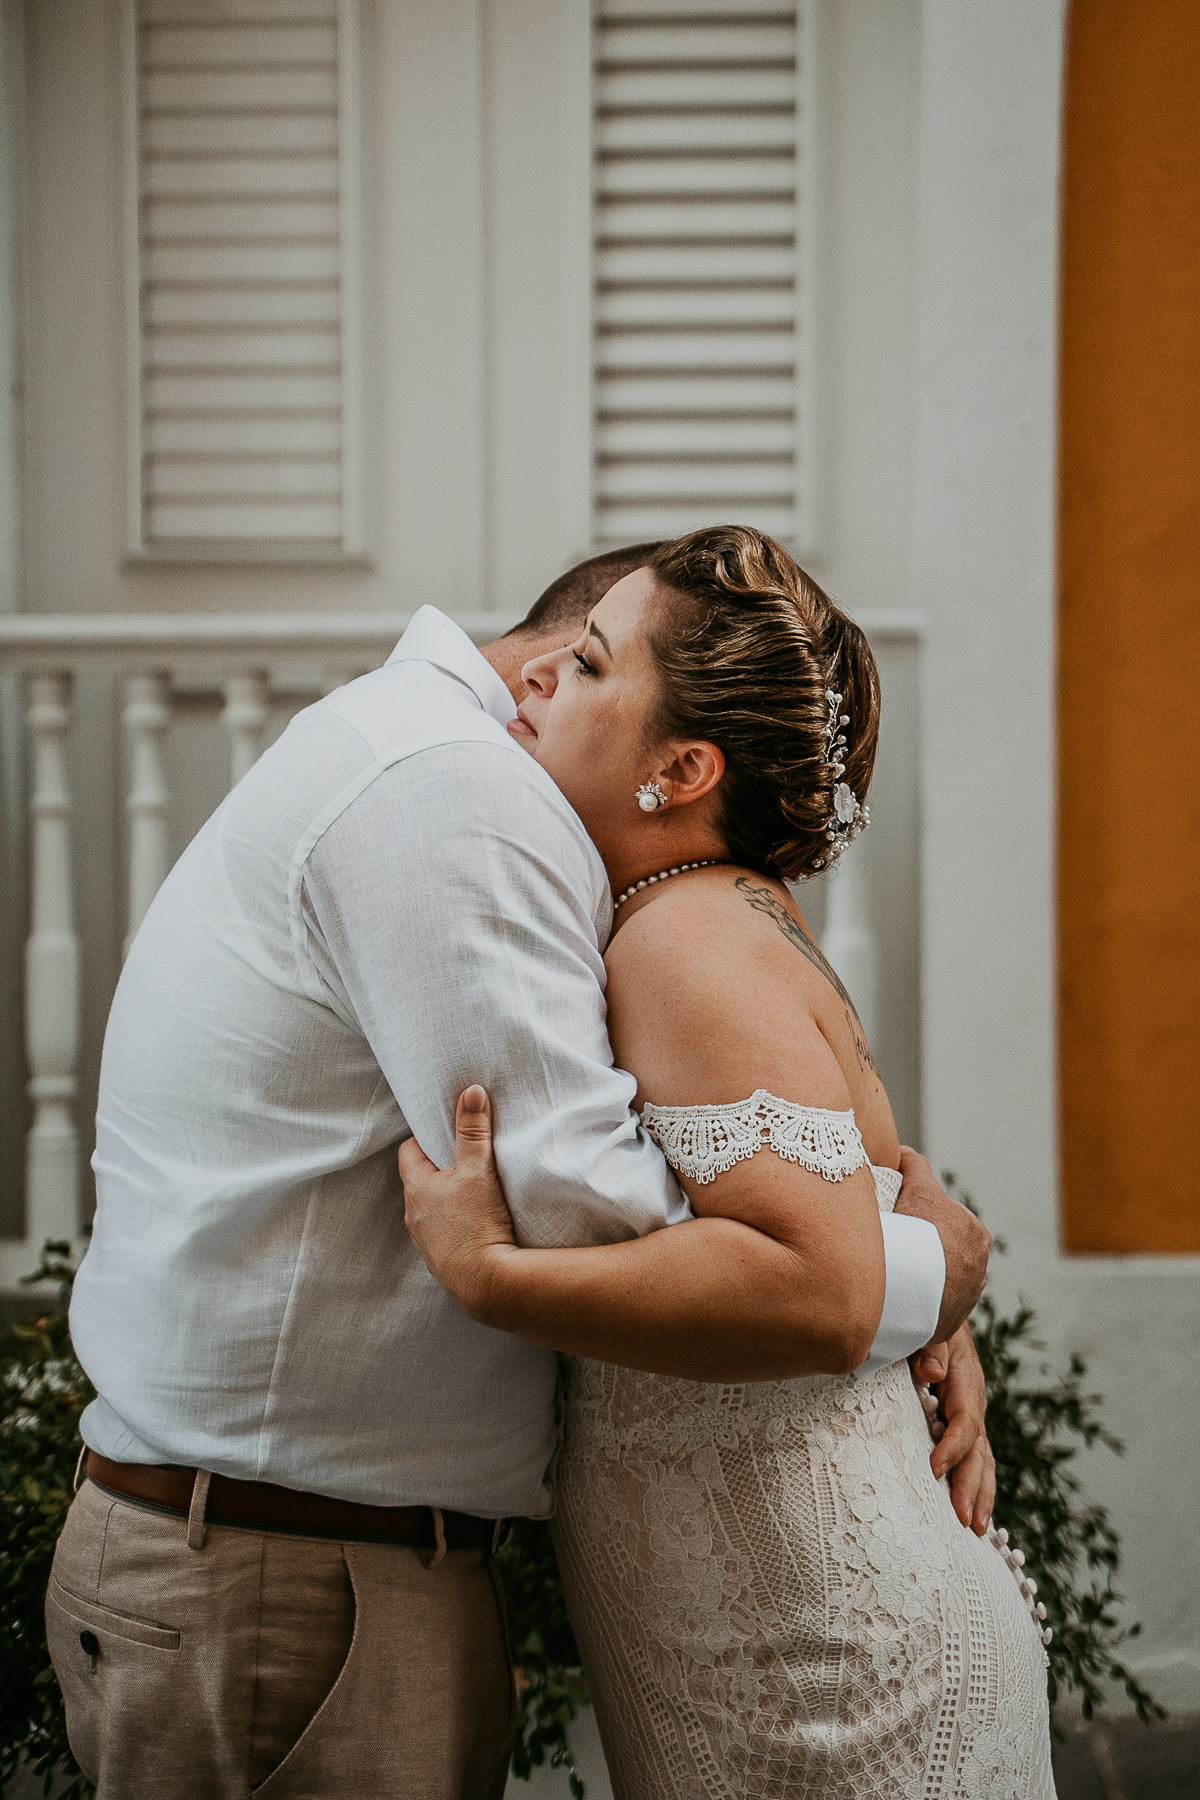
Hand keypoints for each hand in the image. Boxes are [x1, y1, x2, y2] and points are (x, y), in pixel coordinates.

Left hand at [397, 1086, 515, 1317]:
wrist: (486, 1284)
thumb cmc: (477, 1224)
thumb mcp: (478, 1170)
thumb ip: (473, 1131)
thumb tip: (470, 1092)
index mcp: (416, 1187)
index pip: (409, 1151)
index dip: (427, 1138)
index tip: (448, 1132)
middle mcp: (413, 1214)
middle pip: (421, 1179)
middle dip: (441, 1167)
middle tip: (467, 1157)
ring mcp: (425, 1240)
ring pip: (432, 1208)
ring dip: (448, 1198)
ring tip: (475, 1191)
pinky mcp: (441, 1260)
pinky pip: (443, 1232)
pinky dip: (455, 1222)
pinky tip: (477, 1223)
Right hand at [895, 1147, 990, 1341]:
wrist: (907, 1287)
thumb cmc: (916, 1233)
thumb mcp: (918, 1189)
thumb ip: (915, 1167)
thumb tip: (904, 1152)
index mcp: (975, 1233)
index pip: (943, 1218)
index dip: (918, 1215)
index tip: (899, 1219)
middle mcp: (979, 1266)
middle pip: (942, 1249)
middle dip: (922, 1247)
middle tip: (894, 1244)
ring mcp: (964, 1297)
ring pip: (938, 1278)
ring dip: (922, 1275)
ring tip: (895, 1271)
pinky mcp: (950, 1321)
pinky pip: (932, 1306)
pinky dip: (919, 1299)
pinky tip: (900, 1292)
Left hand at [911, 1324, 994, 1534]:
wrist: (935, 1305)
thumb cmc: (925, 1317)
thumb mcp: (927, 1325)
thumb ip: (929, 1347)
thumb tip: (933, 1374)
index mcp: (965, 1381)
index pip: (965, 1423)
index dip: (952, 1448)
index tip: (934, 1471)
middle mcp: (973, 1401)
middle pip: (979, 1450)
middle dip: (973, 1487)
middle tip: (965, 1521)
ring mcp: (971, 1412)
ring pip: (983, 1458)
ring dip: (981, 1493)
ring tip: (978, 1528)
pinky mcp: (961, 1419)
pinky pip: (974, 1455)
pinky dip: (976, 1482)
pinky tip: (972, 1509)